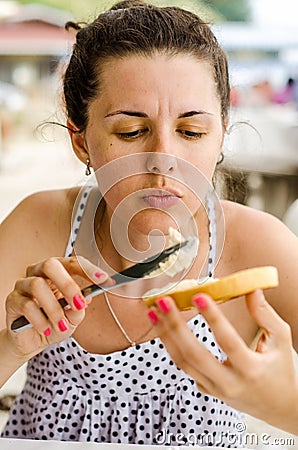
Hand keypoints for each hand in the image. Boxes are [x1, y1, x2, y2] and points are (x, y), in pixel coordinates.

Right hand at [5, 256, 110, 359]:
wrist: (32, 341)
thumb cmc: (55, 323)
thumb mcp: (73, 317)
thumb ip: (80, 306)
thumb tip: (87, 297)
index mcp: (57, 271)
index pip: (72, 262)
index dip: (88, 269)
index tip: (103, 279)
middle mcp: (39, 272)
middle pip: (50, 264)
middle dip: (68, 284)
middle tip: (79, 304)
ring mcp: (23, 284)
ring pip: (37, 285)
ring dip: (54, 309)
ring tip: (62, 325)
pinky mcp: (13, 300)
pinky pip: (26, 305)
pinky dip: (40, 320)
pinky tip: (46, 330)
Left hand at [147, 290, 297, 434]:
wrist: (280, 408)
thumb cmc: (281, 371)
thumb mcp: (281, 341)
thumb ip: (265, 315)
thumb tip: (251, 289)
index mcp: (250, 370)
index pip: (227, 341)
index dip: (212, 318)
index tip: (199, 296)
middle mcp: (229, 383)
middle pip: (194, 354)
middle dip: (175, 326)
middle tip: (164, 301)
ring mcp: (214, 389)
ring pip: (182, 362)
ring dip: (165, 335)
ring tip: (154, 312)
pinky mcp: (206, 389)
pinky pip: (184, 368)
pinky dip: (171, 347)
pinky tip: (163, 328)